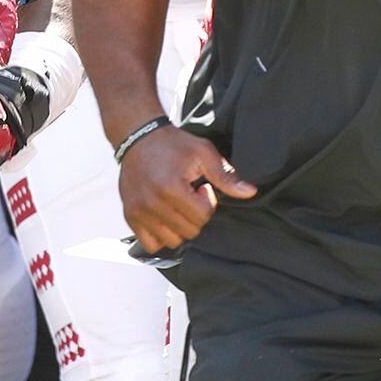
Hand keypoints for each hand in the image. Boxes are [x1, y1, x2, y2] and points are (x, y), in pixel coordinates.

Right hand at [116, 126, 255, 253]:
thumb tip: (251, 193)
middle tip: (188, 194)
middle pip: (190, 231)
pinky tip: (164, 217)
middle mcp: (152, 204)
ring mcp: (138, 212)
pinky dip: (160, 235)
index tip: (200, 186)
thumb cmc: (173, 144)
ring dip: (179, 227)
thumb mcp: (203, 153)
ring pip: (172, 241)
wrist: (138, 137)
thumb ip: (226, 176)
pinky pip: (151, 243)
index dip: (207, 201)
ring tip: (176, 205)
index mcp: (171, 188)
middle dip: (195, 215)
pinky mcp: (130, 216)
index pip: (203, 216)